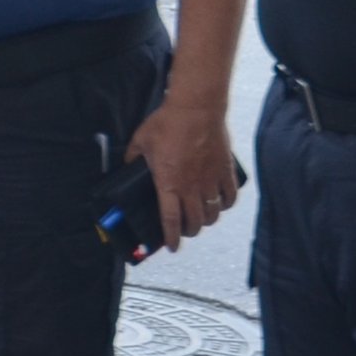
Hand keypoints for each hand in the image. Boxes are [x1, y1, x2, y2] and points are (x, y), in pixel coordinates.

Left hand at [126, 97, 240, 248]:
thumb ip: (132, 159)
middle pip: (194, 223)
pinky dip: (225, 205)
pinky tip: (219, 203)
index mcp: (168, 184)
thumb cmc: (166, 124)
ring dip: (206, 221)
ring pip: (213, 214)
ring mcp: (210, 180)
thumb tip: (126, 168)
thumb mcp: (140, 142)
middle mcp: (191, 187)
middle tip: (184, 230)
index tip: (171, 247)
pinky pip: (230, 197)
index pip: (170, 220)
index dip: (170, 238)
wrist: (196, 108)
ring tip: (201, 218)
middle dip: (188, 231)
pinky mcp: (225, 171)